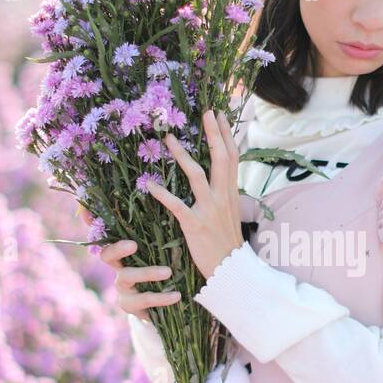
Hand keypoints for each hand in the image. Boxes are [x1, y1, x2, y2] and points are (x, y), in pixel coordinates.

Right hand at [78, 203, 180, 324]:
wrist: (168, 300)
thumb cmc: (164, 263)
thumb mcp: (163, 244)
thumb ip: (160, 225)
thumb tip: (165, 193)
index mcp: (122, 247)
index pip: (103, 231)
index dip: (90, 221)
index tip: (87, 209)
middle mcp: (117, 266)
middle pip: (106, 255)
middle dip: (117, 248)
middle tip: (133, 244)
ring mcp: (121, 286)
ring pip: (126, 277)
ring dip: (147, 273)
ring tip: (168, 272)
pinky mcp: (130, 305)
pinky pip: (143, 300)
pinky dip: (161, 297)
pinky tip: (177, 295)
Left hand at [143, 109, 244, 282]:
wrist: (231, 270)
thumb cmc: (226, 241)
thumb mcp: (231, 213)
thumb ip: (224, 192)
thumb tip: (218, 177)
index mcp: (231, 192)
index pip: (232, 157)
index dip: (226, 135)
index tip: (219, 114)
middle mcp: (222, 197)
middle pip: (221, 159)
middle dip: (213, 134)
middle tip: (205, 112)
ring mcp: (209, 210)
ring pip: (197, 176)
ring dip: (182, 156)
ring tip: (167, 139)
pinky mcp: (194, 225)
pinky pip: (177, 206)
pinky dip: (163, 195)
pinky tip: (149, 185)